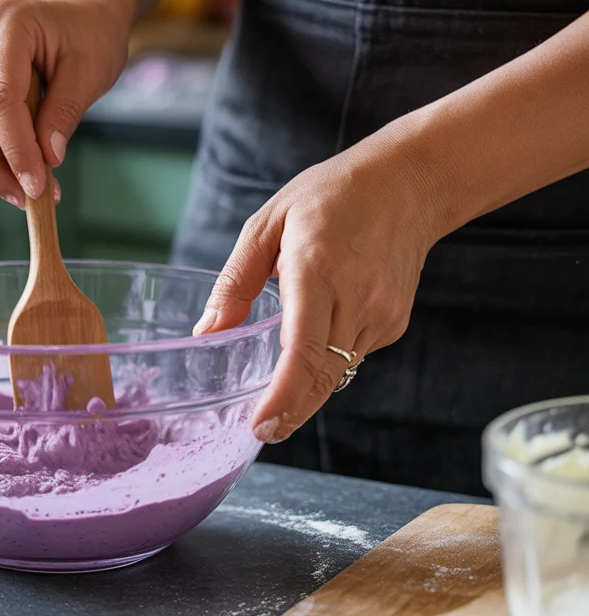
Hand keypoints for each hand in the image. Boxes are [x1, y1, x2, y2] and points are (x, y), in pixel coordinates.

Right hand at [0, 0, 130, 206]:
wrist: (80, 8)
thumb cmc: (91, 33)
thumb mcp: (92, 71)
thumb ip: (65, 114)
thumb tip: (46, 160)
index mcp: (5, 21)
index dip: (16, 150)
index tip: (38, 188)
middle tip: (26, 199)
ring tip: (28, 191)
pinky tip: (19, 171)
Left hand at [193, 143, 442, 442]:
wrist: (408, 184)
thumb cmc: (330, 197)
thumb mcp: (267, 224)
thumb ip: (235, 282)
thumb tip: (206, 331)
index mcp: (317, 270)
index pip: (303, 350)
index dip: (283, 396)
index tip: (262, 425)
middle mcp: (355, 298)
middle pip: (320, 375)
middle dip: (289, 411)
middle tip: (261, 431)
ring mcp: (380, 314)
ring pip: (336, 372)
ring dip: (306, 388)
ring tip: (278, 393)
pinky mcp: (393, 323)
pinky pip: (351, 354)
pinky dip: (327, 358)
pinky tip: (316, 337)